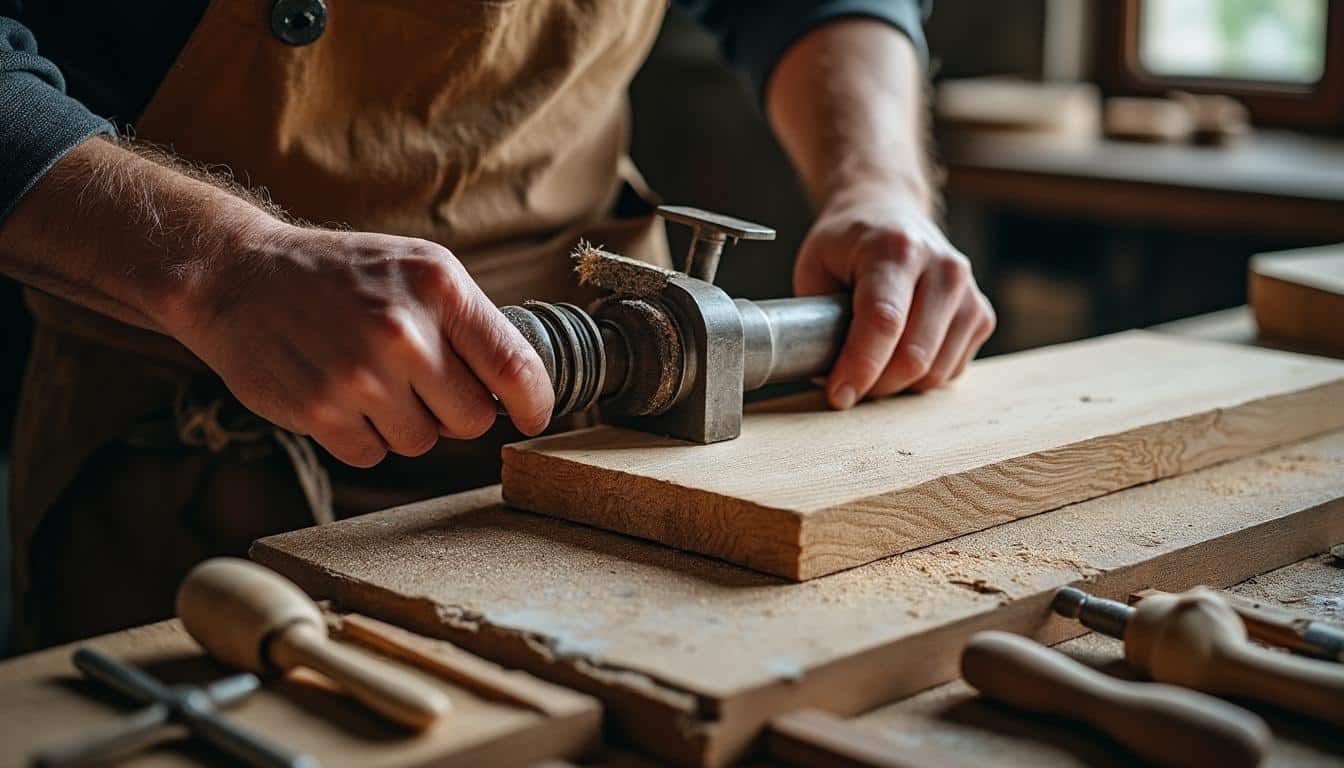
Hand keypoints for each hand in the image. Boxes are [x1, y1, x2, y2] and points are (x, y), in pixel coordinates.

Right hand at [165, 221, 553, 466]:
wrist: (240, 275)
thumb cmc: (342, 274)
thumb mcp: (416, 268)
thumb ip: (470, 322)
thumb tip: (523, 387)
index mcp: (439, 287)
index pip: (516, 368)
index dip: (536, 404)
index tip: (533, 415)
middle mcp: (404, 332)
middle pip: (473, 419)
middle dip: (456, 412)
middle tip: (424, 384)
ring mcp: (359, 375)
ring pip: (422, 443)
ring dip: (406, 424)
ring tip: (373, 381)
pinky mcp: (319, 411)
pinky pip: (373, 455)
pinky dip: (364, 436)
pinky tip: (342, 396)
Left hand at [795, 185, 994, 408]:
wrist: (888, 210)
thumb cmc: (847, 244)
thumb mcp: (815, 266)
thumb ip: (816, 319)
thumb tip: (829, 378)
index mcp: (896, 248)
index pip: (884, 320)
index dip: (859, 367)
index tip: (839, 395)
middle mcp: (942, 267)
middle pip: (914, 355)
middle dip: (875, 385)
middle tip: (847, 385)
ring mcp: (968, 291)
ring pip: (935, 371)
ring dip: (898, 386)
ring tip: (870, 368)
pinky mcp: (981, 314)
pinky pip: (951, 370)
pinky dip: (921, 378)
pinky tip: (898, 356)